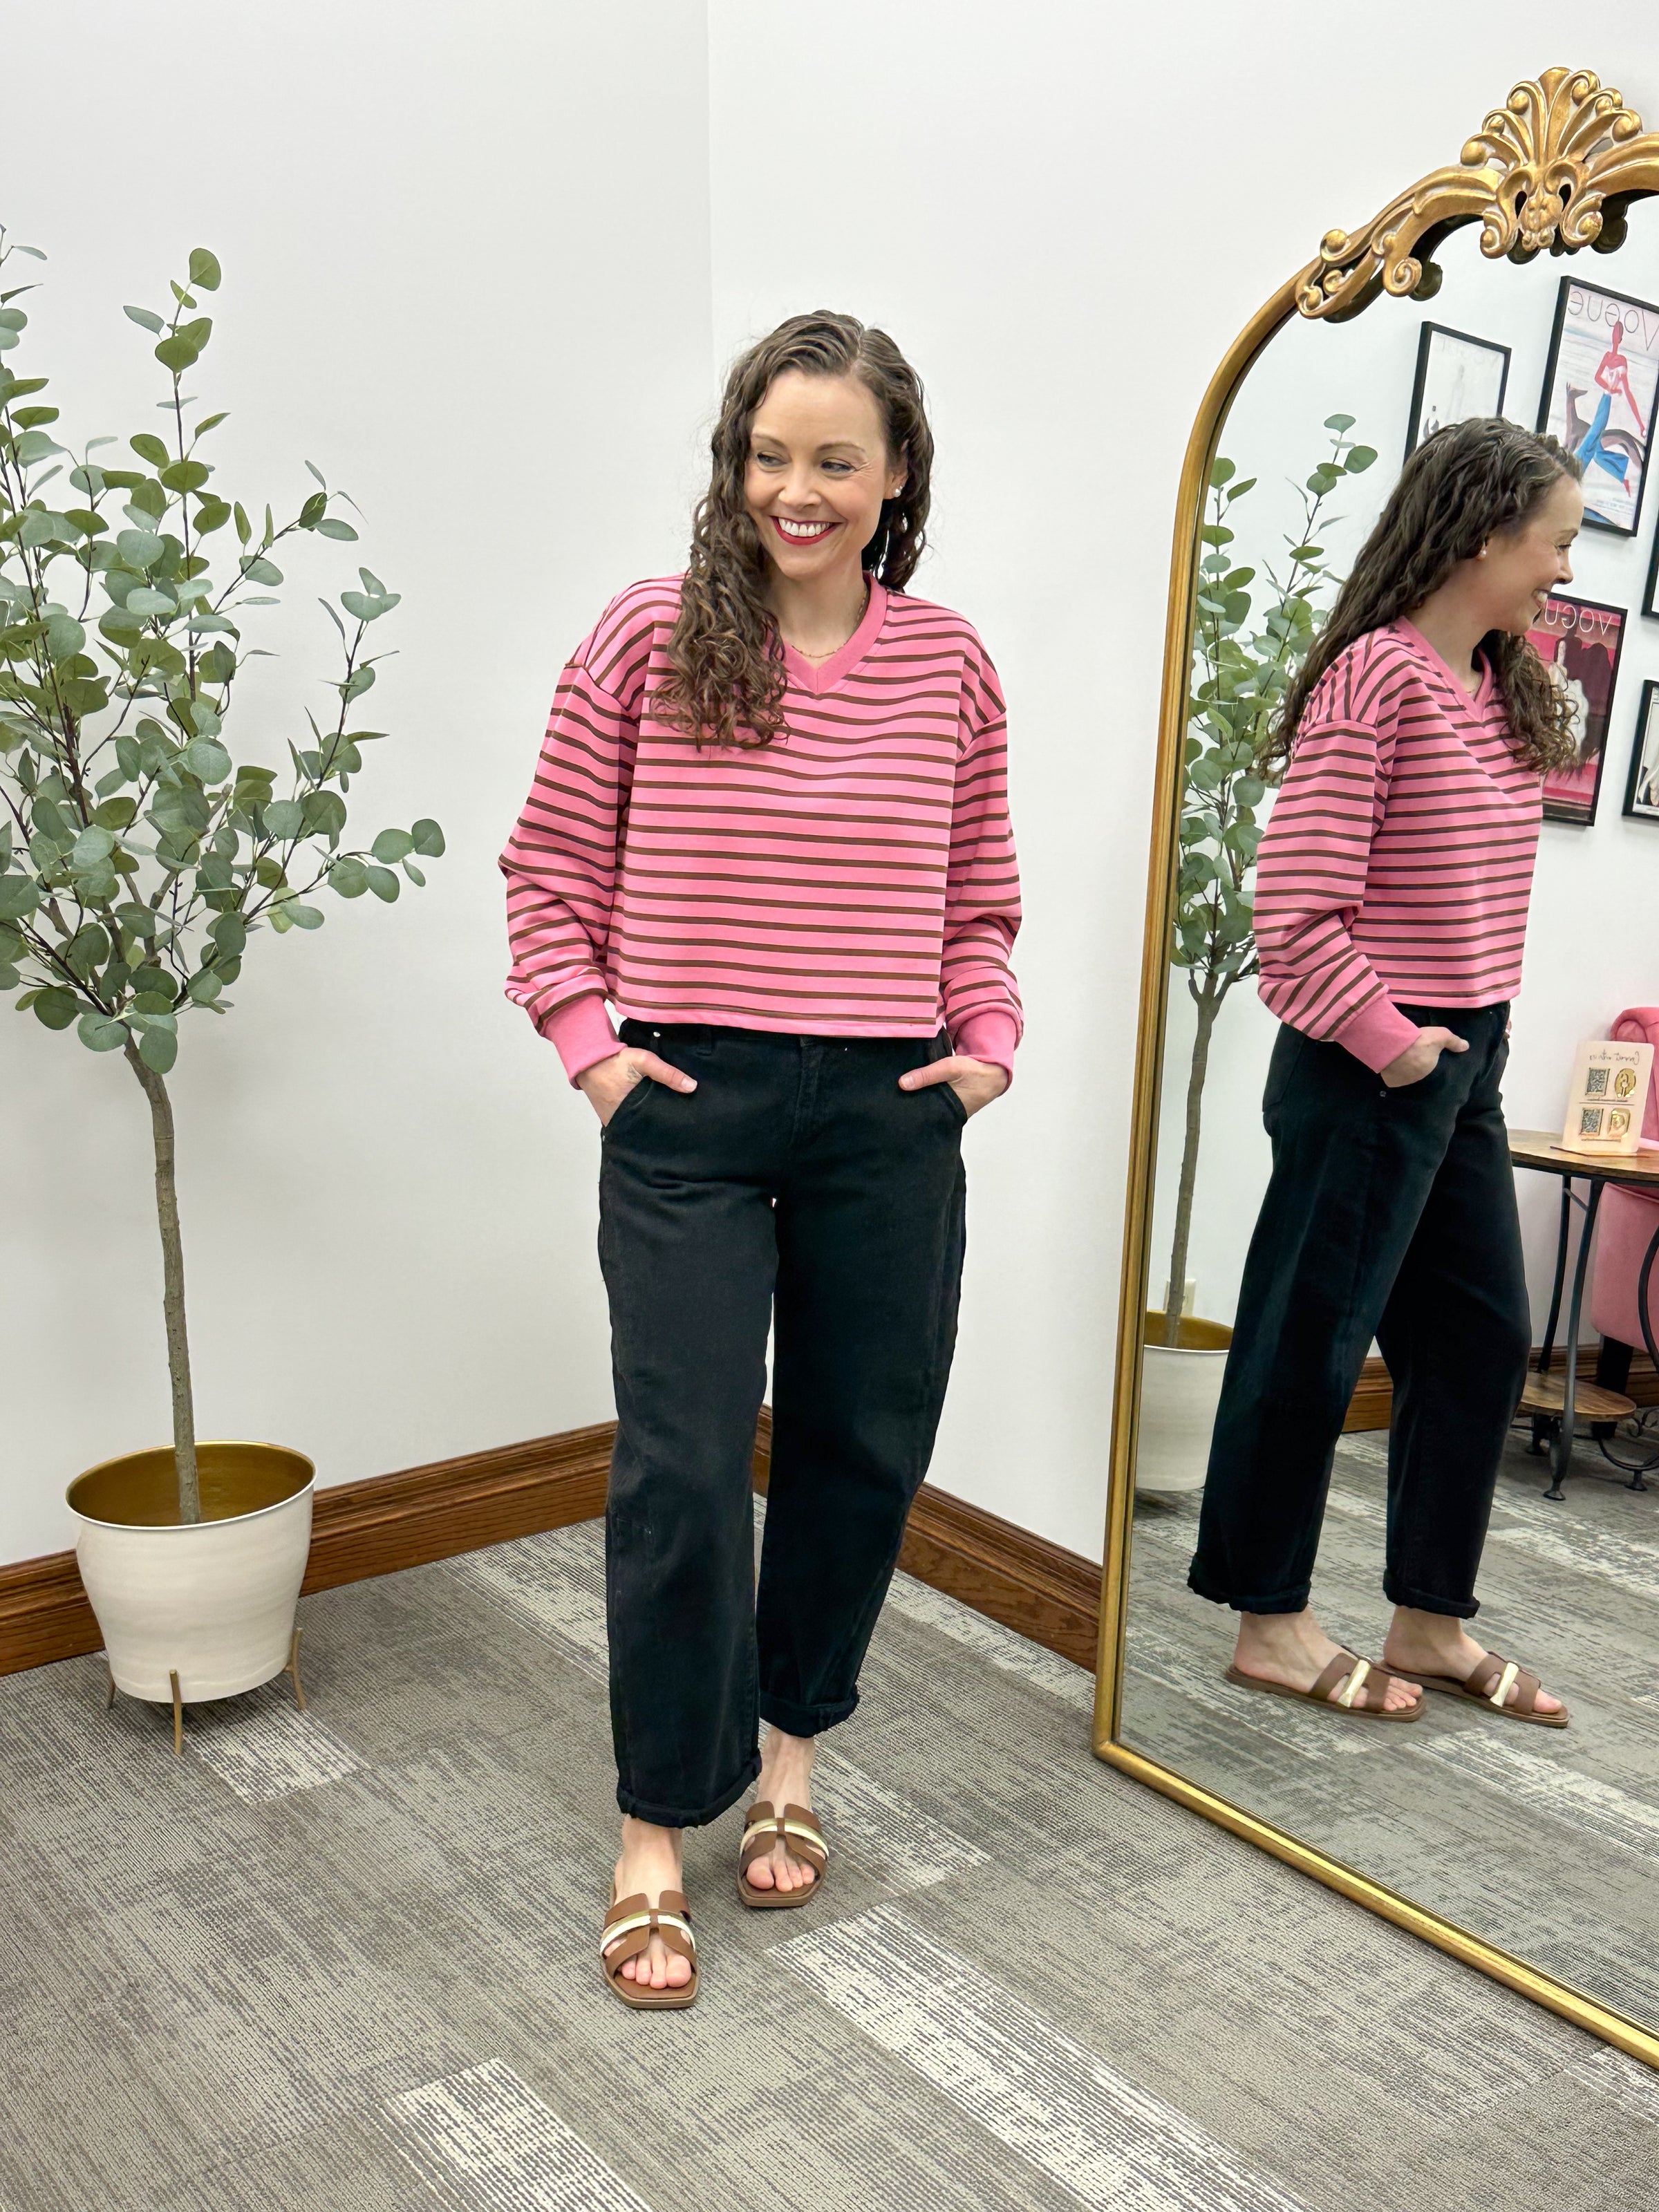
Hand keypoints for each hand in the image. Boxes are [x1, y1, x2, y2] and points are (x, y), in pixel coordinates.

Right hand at [576, 1047, 696, 1125]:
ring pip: (635, 1125)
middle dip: (658, 1123)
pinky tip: (645, 1110)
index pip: (654, 1125)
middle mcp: (619, 1120)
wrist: (588, 1058)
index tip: (680, 1122)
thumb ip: (667, 1073)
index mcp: (629, 1112)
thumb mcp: (644, 1061)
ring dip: (646, 1120)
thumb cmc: (615, 1060)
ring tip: (662, 1115)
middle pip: (645, 1127)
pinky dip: (634, 1117)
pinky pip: (625, 1120)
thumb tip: (692, 1087)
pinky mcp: (608, 1116)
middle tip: (674, 1119)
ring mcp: (612, 1119)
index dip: (667, 1124)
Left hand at [898, 1054, 1008, 1117]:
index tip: (891, 1108)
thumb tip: (901, 1083)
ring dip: (918, 1101)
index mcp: (947, 1112)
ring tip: (898, 1097)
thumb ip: (927, 1075)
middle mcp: (947, 1115)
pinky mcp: (949, 1104)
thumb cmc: (975, 1072)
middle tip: (891, 1103)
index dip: (907, 1114)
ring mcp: (949, 1111)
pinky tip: (913, 1090)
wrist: (995, 1074)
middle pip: (922, 1114)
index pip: (921, 1118)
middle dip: (909, 1109)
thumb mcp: (950, 1068)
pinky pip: (933, 1102)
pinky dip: (926, 1096)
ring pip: (928, 1108)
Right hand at [1380, 1026, 1468, 1088]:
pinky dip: (1393, 1074)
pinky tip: (1391, 1067)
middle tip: (1413, 1057)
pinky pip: (1393, 1079)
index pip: (1431, 1070)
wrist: (1393, 1045)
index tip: (1426, 1058)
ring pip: (1406, 1077)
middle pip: (1418, 1074)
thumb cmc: (1419, 1041)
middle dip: (1417, 1067)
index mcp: (1430, 1070)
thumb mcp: (1440, 1036)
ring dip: (1405, 1071)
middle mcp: (1418, 1080)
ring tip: (1401, 1061)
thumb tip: (1466, 1047)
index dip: (1428, 1063)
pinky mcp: (1390, 1081)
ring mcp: (1404, 1082)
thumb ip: (1453, 1041)